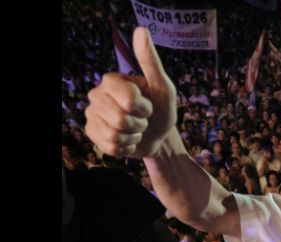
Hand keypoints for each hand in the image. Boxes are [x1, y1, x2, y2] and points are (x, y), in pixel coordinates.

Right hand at [84, 28, 176, 157]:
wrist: (158, 136)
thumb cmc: (162, 109)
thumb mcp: (163, 87)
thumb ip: (150, 61)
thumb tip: (141, 30)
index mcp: (111, 80)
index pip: (127, 100)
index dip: (144, 108)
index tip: (148, 105)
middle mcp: (96, 95)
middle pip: (119, 119)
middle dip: (139, 124)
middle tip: (143, 119)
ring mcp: (92, 115)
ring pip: (114, 134)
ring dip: (133, 136)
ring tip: (136, 130)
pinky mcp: (92, 134)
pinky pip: (110, 147)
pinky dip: (126, 147)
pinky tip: (128, 140)